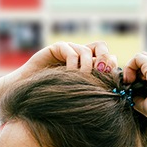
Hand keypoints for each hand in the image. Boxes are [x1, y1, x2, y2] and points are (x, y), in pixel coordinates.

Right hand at [0, 40, 117, 103]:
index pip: (107, 57)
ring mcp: (68, 50)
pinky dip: (74, 64)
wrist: (30, 96)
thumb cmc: (55, 100)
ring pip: (87, 51)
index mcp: (89, 65)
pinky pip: (71, 51)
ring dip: (88, 67)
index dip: (112, 66)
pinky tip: (69, 76)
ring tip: (82, 81)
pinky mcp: (56, 49)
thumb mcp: (79, 95)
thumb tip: (115, 92)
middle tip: (101, 76)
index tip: (111, 81)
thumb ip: (94, 90)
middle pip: (101, 47)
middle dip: (104, 61)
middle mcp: (80, 55)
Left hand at [121, 52, 146, 133]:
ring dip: (131, 69)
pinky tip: (129, 80)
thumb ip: (140, 99)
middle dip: (135, 72)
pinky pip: (137, 58)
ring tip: (130, 83)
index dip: (140, 77)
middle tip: (130, 85)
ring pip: (142, 58)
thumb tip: (131, 96)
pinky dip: (129, 67)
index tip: (135, 90)